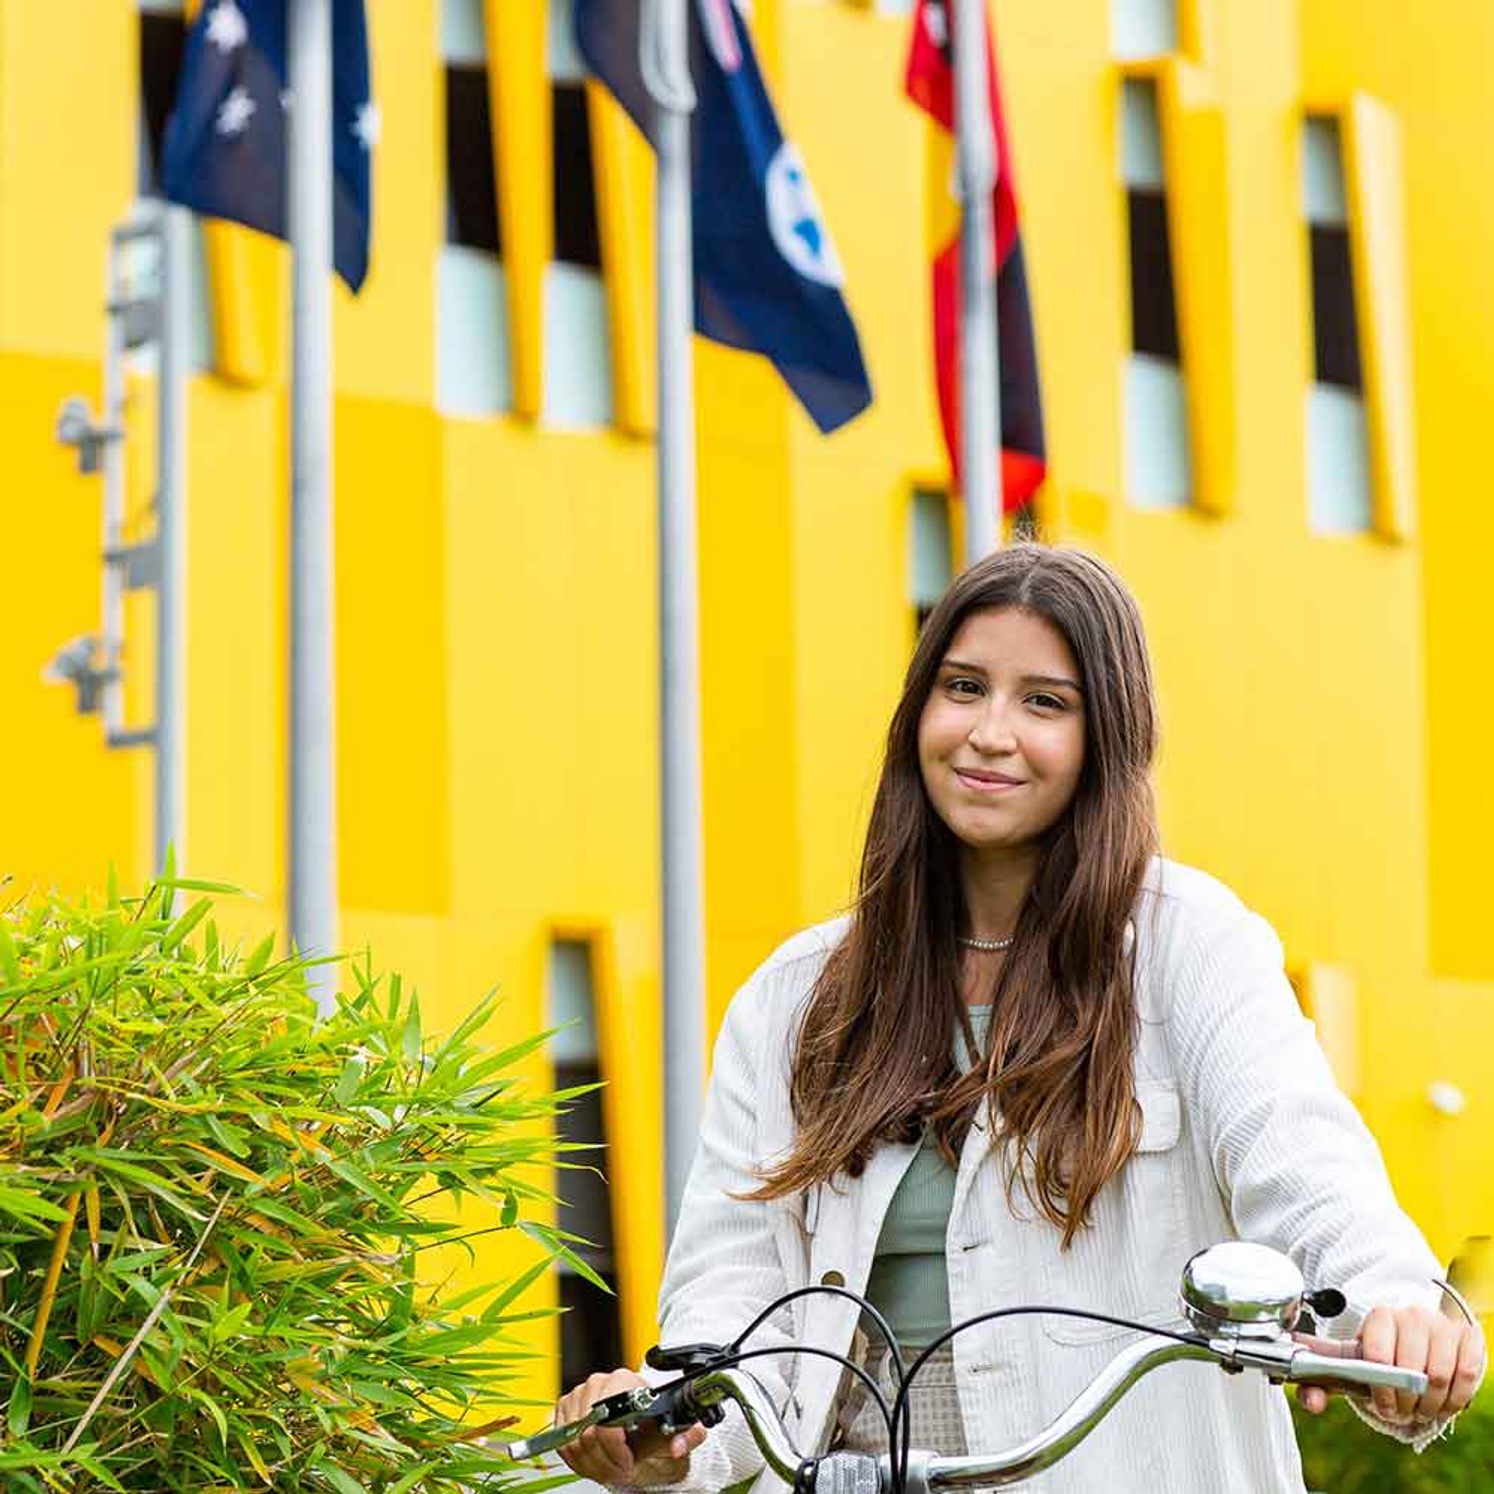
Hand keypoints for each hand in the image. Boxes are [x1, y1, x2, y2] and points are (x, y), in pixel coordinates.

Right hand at [554, 1367, 708, 1485]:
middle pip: (588, 1435)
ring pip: (573, 1442)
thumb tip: (677, 1445)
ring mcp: (579, 1394)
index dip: (616, 1451)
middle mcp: (598, 1383)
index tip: (627, 1463)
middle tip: (619, 1472)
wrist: (634, 1410)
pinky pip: (562, 1442)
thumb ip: (684, 1436)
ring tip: (609, 1469)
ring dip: (591, 1465)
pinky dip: (576, 1460)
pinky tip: (594, 1461)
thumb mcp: (671, 1426)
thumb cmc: (649, 1417)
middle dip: (605, 1463)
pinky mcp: (565, 1407)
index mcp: (623, 1382)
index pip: (607, 1422)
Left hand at [1294, 1304, 1484, 1423]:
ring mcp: (1441, 1325)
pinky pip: (1466, 1376)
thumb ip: (1321, 1383)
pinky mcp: (1468, 1338)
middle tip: (1403, 1413)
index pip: (1377, 1356)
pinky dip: (1455, 1399)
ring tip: (1421, 1410)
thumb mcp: (1350, 1363)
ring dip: (1430, 1406)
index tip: (1382, 1407)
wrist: (1415, 1333)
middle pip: (1411, 1371)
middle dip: (1406, 1404)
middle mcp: (1411, 1315)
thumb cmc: (1380, 1353)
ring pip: (1439, 1377)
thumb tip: (1310, 1401)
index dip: (1380, 1391)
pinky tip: (1443, 1402)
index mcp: (1379, 1317)